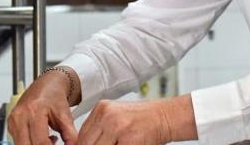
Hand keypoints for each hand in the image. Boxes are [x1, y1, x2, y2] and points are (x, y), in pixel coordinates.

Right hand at [8, 69, 80, 144]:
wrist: (47, 84)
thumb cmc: (55, 96)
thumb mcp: (65, 115)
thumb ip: (70, 134)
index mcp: (34, 111)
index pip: (40, 141)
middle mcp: (20, 116)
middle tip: (54, 144)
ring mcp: (13, 120)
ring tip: (48, 141)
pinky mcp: (10, 124)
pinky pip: (18, 141)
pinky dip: (30, 143)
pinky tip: (41, 137)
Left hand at [77, 95, 196, 144]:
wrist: (167, 116)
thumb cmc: (144, 118)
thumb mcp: (118, 116)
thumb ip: (101, 128)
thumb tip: (86, 143)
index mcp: (102, 108)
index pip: (82, 136)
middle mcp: (107, 116)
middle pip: (87, 144)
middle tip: (109, 144)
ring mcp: (117, 128)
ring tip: (120, 143)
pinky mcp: (128, 141)